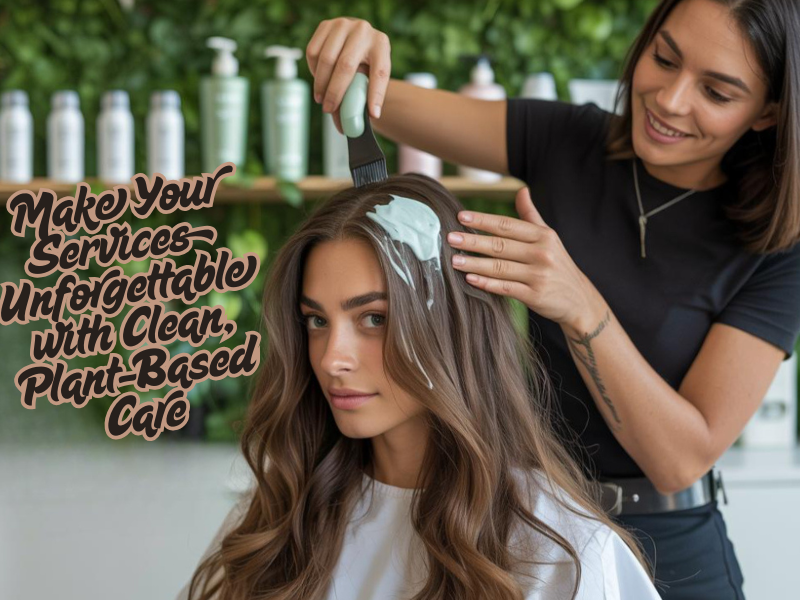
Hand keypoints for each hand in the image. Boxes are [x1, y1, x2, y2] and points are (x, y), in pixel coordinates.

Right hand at [305, 18, 390, 133]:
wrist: (357, 39)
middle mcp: (363, 31)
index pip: (379, 73)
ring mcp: (343, 24)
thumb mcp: (370, 78)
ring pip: (325, 59)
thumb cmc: (364, 65)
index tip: (372, 115)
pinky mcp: (325, 25)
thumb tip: (346, 128)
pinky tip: (319, 79)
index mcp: (381, 45)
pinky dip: (313, 70)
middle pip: (346, 67)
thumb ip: (361, 98)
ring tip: (321, 99)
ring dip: (320, 83)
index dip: (375, 96)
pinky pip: (313, 52)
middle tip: (328, 110)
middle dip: (335, 92)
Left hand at [447, 186, 607, 331]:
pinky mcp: (536, 296)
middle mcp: (542, 253)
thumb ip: (531, 215)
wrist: (579, 300)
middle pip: (501, 245)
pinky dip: (487, 284)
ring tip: (453, 260)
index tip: (461, 216)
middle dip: (473, 241)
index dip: (483, 220)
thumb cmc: (558, 265)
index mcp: (543, 235)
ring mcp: (539, 275)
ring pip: (500, 267)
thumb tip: (522, 190)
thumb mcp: (549, 237)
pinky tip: (470, 279)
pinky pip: (506, 288)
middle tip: (450, 237)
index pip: (508, 225)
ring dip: (474, 263)